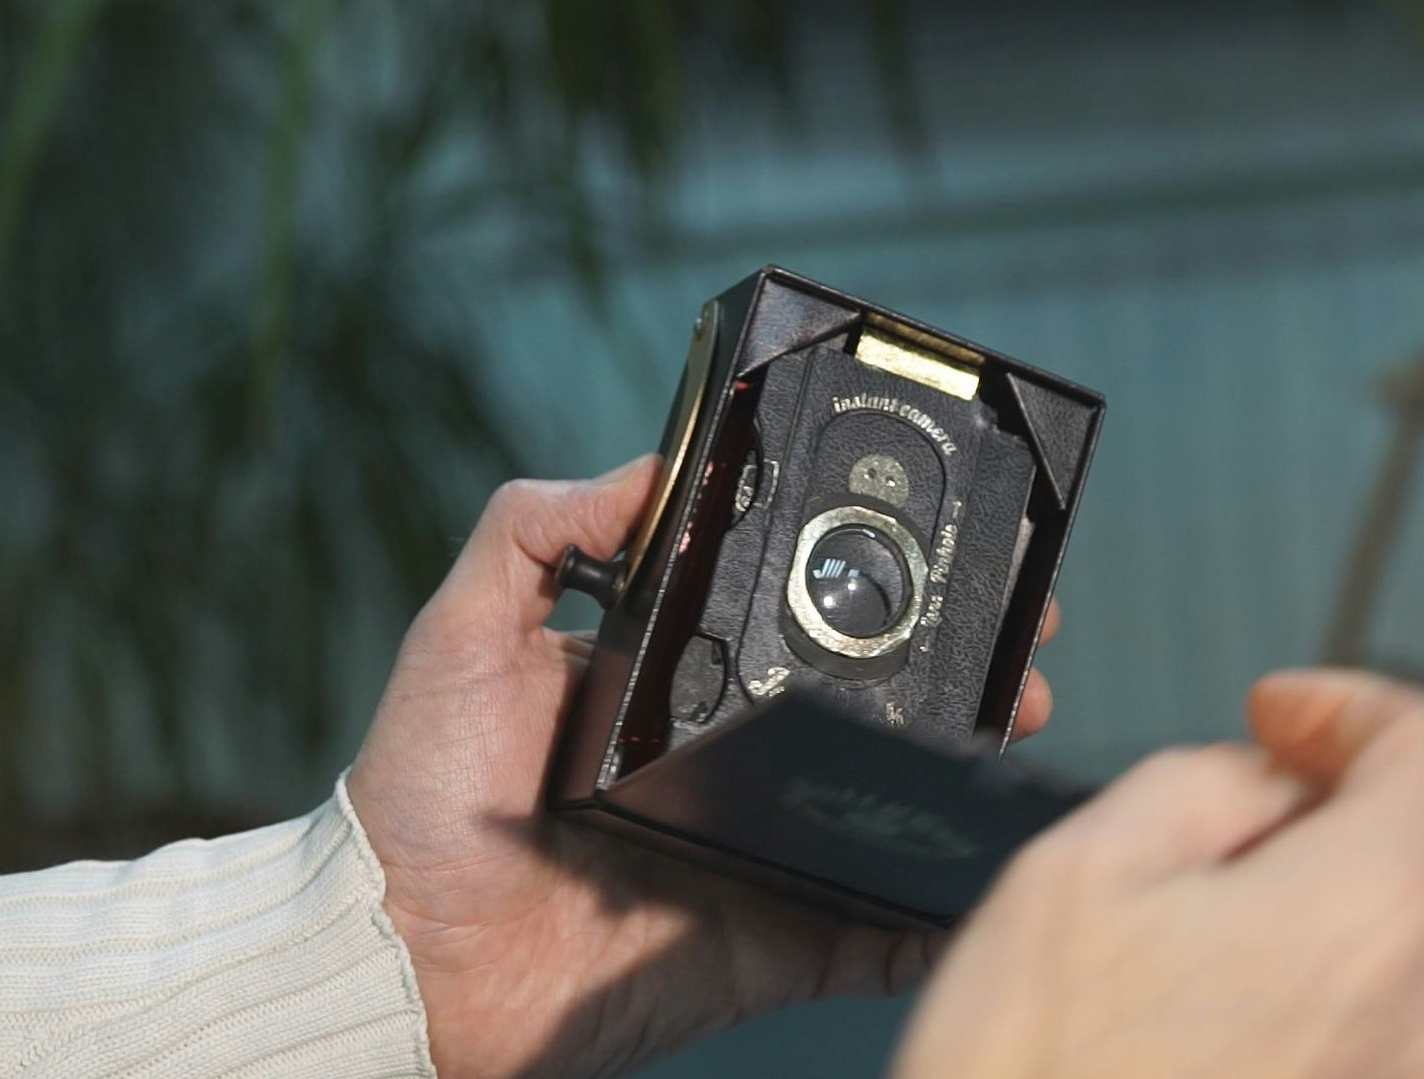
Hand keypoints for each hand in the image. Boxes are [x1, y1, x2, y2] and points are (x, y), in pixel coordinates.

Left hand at [346, 456, 1061, 1077]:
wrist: (400, 954)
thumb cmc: (420, 793)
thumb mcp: (461, 633)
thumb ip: (535, 534)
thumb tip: (644, 469)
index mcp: (673, 689)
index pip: (794, 628)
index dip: (877, 598)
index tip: (948, 560)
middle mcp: (728, 765)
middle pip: (867, 716)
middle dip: (958, 681)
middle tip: (1022, 654)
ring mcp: (756, 853)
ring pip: (886, 812)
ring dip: (966, 778)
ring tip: (1024, 734)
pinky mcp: (766, 943)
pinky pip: (870, 934)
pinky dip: (932, 922)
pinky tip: (987, 884)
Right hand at [894, 669, 1423, 1078]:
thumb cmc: (1032, 1078)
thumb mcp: (1079, 865)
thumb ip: (1201, 779)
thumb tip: (1261, 783)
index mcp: (1363, 915)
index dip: (1355, 707)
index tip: (1281, 719)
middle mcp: (1423, 1018)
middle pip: (1401, 859)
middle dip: (1301, 827)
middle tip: (1177, 856)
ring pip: (1375, 953)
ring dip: (1290, 925)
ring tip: (1159, 971)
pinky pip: (1358, 1038)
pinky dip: (1291, 1007)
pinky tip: (1185, 1038)